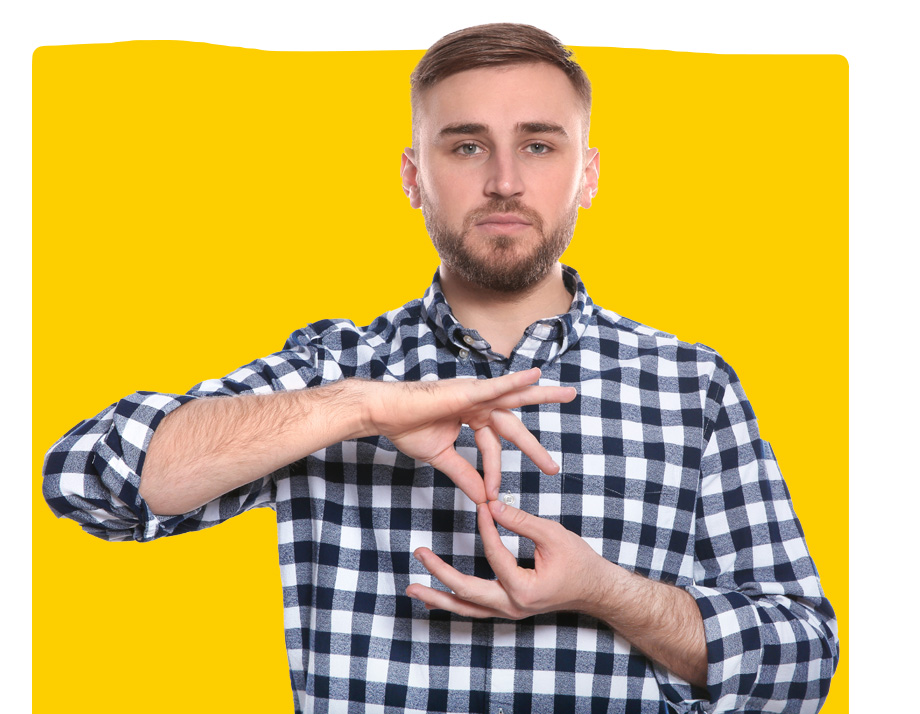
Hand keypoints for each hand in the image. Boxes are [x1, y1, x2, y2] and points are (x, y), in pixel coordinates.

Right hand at [366, 368, 575, 503]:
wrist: (384, 414)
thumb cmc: (407, 429)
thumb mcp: (442, 457)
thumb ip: (465, 474)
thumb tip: (482, 496)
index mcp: (471, 416)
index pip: (493, 446)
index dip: (494, 471)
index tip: (492, 495)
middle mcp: (477, 402)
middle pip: (513, 424)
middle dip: (533, 446)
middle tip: (554, 466)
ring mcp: (473, 393)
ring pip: (515, 397)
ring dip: (543, 395)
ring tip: (569, 395)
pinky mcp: (467, 390)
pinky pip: (497, 386)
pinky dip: (517, 381)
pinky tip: (536, 376)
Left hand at [406, 499, 613, 618]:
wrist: (596, 590)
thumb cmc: (579, 562)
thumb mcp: (553, 536)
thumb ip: (520, 521)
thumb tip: (491, 505)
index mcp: (524, 589)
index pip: (495, 555)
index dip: (486, 527)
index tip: (482, 504)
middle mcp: (512, 607)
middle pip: (466, 593)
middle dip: (439, 574)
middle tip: (420, 554)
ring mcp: (509, 612)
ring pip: (466, 608)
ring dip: (439, 597)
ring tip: (413, 589)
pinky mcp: (508, 609)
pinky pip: (475, 608)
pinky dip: (455, 601)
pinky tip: (435, 596)